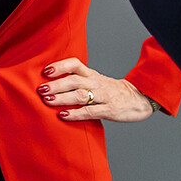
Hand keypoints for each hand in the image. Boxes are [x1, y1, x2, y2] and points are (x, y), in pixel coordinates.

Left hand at [36, 57, 156, 122]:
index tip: (45, 71)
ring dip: (62, 98)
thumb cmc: (112, 91)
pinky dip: (75, 114)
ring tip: (48, 100)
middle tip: (41, 89)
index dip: (60, 66)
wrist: (139, 98)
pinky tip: (63, 115)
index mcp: (92, 74)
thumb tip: (51, 84)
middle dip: (56, 84)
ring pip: (80, 95)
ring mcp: (103, 96)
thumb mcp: (95, 81)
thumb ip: (78, 81)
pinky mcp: (109, 110)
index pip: (75, 64)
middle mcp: (96, 83)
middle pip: (74, 80)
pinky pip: (90, 111)